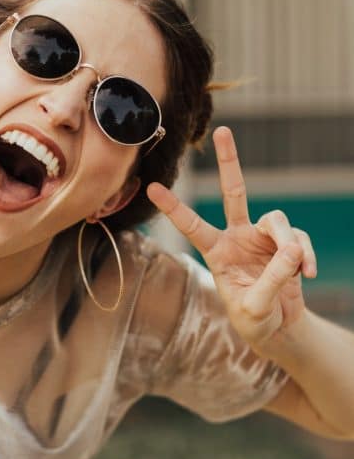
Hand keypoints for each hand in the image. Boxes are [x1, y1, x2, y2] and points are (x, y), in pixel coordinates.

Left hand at [147, 126, 316, 350]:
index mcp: (215, 251)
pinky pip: (299, 239)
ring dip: (289, 243)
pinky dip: (305, 255)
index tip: (152, 188)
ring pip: (277, 220)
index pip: (191, 225)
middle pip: (234, 192)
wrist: (278, 328)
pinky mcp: (287, 244)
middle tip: (223, 130)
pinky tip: (306, 274)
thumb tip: (292, 250)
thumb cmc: (254, 320)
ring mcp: (262, 238)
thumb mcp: (254, 308)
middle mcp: (236, 237)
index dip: (173, 207)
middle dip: (229, 161)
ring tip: (296, 269)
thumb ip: (271, 280)